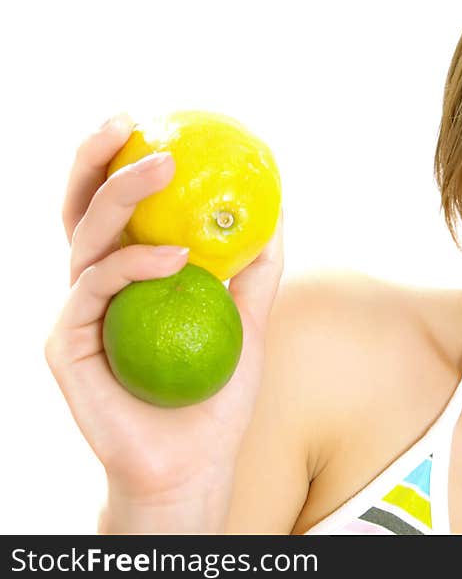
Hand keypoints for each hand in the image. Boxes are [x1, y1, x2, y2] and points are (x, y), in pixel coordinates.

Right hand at [44, 113, 283, 528]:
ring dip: (121, 195)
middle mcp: (94, 285)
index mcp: (127, 274)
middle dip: (97, 156)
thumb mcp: (247, 319)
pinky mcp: (66, 344)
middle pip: (81, 207)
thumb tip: (279, 210)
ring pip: (84, 236)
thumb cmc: (216, 391)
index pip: (113, 206)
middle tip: (130, 120)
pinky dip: (133, 265)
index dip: (118, 159)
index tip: (147, 118)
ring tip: (163, 167)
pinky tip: (175, 257)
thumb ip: (255, 268)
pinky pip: (95, 289)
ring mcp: (77, 312)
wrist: (195, 459)